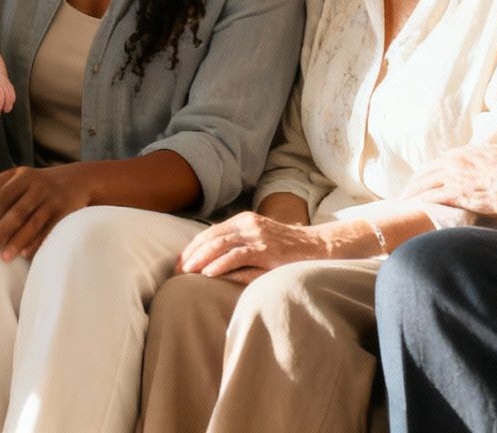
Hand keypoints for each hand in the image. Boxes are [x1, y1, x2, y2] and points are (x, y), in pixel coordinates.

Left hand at [0, 165, 89, 261]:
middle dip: (3, 230)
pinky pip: (50, 231)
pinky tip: (25, 255)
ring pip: (34, 223)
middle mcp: (39, 188)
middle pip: (18, 211)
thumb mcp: (17, 176)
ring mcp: (53, 201)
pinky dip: (38, 242)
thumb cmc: (37, 181)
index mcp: (23, 177)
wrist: (78, 180)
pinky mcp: (65, 213)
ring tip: (4, 257)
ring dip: (18, 241)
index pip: (3, 194)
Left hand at [178, 211, 327, 277]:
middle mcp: (248, 224)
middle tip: (177, 270)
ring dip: (201, 259)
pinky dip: (220, 264)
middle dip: (191, 254)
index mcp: (244, 221)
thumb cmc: (287, 252)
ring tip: (187, 272)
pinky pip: (238, 255)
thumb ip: (238, 250)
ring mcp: (257, 235)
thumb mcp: (259, 245)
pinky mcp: (267, 249)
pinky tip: (208, 273)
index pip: (211, 233)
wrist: (318, 248)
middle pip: (211, 237)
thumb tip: (211, 266)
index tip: (179, 262)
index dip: (192, 247)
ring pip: (220, 244)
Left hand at [402, 143, 496, 216]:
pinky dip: (422, 201)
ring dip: (411, 192)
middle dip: (415, 181)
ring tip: (402, 200)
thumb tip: (489, 155)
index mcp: (467, 153)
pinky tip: (415, 206)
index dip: (430, 170)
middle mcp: (456, 161)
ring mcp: (455, 177)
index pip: (441, 161)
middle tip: (406, 190)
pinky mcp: (458, 193)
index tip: (424, 177)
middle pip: (427, 171)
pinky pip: (433, 197)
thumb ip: (488, 156)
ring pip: (425, 183)